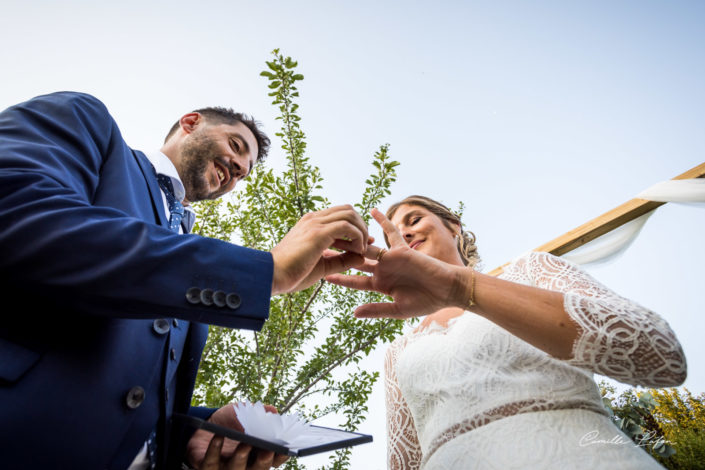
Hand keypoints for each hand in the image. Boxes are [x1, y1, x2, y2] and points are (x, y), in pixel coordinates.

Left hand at [186, 404, 287, 469]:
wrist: (202, 427)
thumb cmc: (228, 421)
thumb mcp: (243, 412)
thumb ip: (258, 412)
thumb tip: (273, 412)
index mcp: (257, 453)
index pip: (273, 459)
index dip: (280, 456)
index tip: (284, 448)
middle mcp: (244, 464)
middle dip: (263, 462)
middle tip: (267, 450)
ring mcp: (225, 467)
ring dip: (241, 458)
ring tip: (244, 444)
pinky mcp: (207, 466)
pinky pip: (211, 462)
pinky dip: (215, 449)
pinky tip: (218, 436)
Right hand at [271, 205, 367, 294]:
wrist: (272, 275)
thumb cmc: (292, 273)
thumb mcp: (323, 265)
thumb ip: (341, 260)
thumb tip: (361, 257)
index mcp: (311, 224)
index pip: (340, 215)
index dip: (356, 227)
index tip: (364, 244)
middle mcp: (313, 219)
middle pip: (348, 210)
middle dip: (361, 226)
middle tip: (364, 246)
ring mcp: (315, 223)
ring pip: (349, 214)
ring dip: (361, 230)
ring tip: (361, 249)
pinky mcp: (318, 233)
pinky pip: (347, 226)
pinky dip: (358, 237)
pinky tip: (357, 251)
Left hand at [326, 208, 469, 317]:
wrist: (447, 290)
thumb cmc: (425, 302)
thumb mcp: (398, 309)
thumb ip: (376, 309)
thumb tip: (353, 313)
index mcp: (380, 284)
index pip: (355, 280)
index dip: (340, 277)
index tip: (323, 274)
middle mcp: (383, 270)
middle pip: (356, 260)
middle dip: (340, 254)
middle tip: (322, 247)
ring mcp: (391, 258)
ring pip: (368, 246)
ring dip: (353, 238)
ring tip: (337, 229)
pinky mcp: (402, 249)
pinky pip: (391, 232)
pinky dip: (383, 221)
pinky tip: (371, 210)